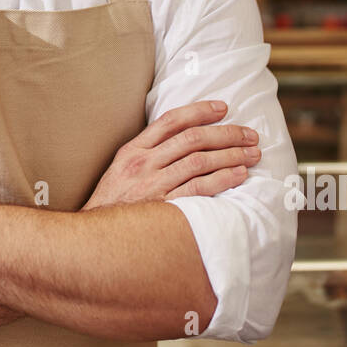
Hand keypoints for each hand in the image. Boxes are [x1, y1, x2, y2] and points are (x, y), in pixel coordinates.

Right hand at [82, 101, 259, 209]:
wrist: (94, 237)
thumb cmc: (113, 203)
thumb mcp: (121, 169)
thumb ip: (147, 152)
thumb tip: (183, 137)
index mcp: (133, 150)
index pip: (171, 121)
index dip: (200, 111)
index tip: (223, 108)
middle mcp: (144, 164)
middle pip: (192, 139)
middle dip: (226, 134)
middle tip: (250, 135)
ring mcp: (154, 186)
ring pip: (200, 161)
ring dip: (231, 155)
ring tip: (252, 154)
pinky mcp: (164, 208)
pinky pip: (199, 189)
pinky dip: (222, 179)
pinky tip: (239, 175)